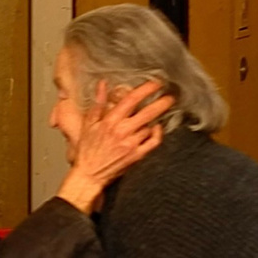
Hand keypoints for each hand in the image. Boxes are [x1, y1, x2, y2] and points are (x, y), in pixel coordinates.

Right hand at [54, 80, 169, 211]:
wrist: (90, 174)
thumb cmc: (87, 149)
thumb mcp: (89, 123)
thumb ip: (98, 102)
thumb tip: (102, 84)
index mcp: (110, 121)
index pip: (132, 100)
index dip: (146, 89)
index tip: (155, 83)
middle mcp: (122, 131)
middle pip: (148, 112)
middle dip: (162, 102)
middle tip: (170, 96)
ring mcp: (131, 144)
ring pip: (150, 126)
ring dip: (155, 118)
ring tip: (159, 112)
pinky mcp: (137, 155)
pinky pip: (153, 142)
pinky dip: (158, 134)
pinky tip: (156, 128)